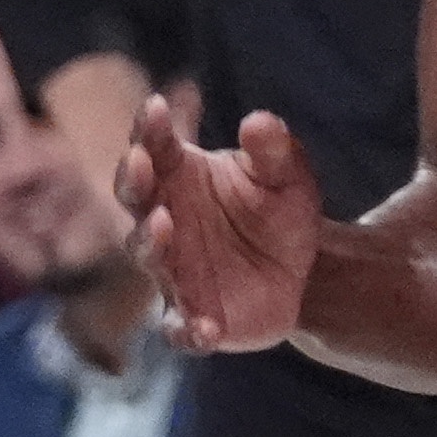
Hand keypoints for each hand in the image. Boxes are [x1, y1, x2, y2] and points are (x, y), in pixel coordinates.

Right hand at [129, 95, 325, 353]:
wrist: (302, 272)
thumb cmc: (279, 211)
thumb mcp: (287, 177)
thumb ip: (274, 150)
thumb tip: (259, 123)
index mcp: (178, 174)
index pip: (153, 145)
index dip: (149, 127)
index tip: (158, 107)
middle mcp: (163, 218)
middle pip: (134, 197)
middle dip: (134, 180)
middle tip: (141, 162)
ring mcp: (171, 269)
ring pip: (147, 255)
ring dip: (150, 241)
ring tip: (163, 225)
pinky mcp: (190, 316)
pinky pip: (179, 327)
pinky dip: (188, 329)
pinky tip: (206, 329)